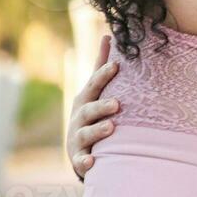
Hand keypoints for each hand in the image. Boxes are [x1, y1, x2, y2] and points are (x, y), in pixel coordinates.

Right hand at [66, 34, 119, 180]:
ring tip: (112, 128)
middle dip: (101, 106)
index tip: (117, 65)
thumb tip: (108, 35)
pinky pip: (81, 161)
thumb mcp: (94, 90)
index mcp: (85, 100)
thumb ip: (100, 66)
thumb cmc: (91, 113)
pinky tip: (93, 161)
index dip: (104, 75)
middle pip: (89, 110)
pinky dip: (85, 162)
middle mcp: (79, 118)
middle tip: (118, 103)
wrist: (79, 148)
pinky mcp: (78, 158)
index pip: (95, 86)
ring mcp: (78, 138)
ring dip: (98, 130)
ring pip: (86, 134)